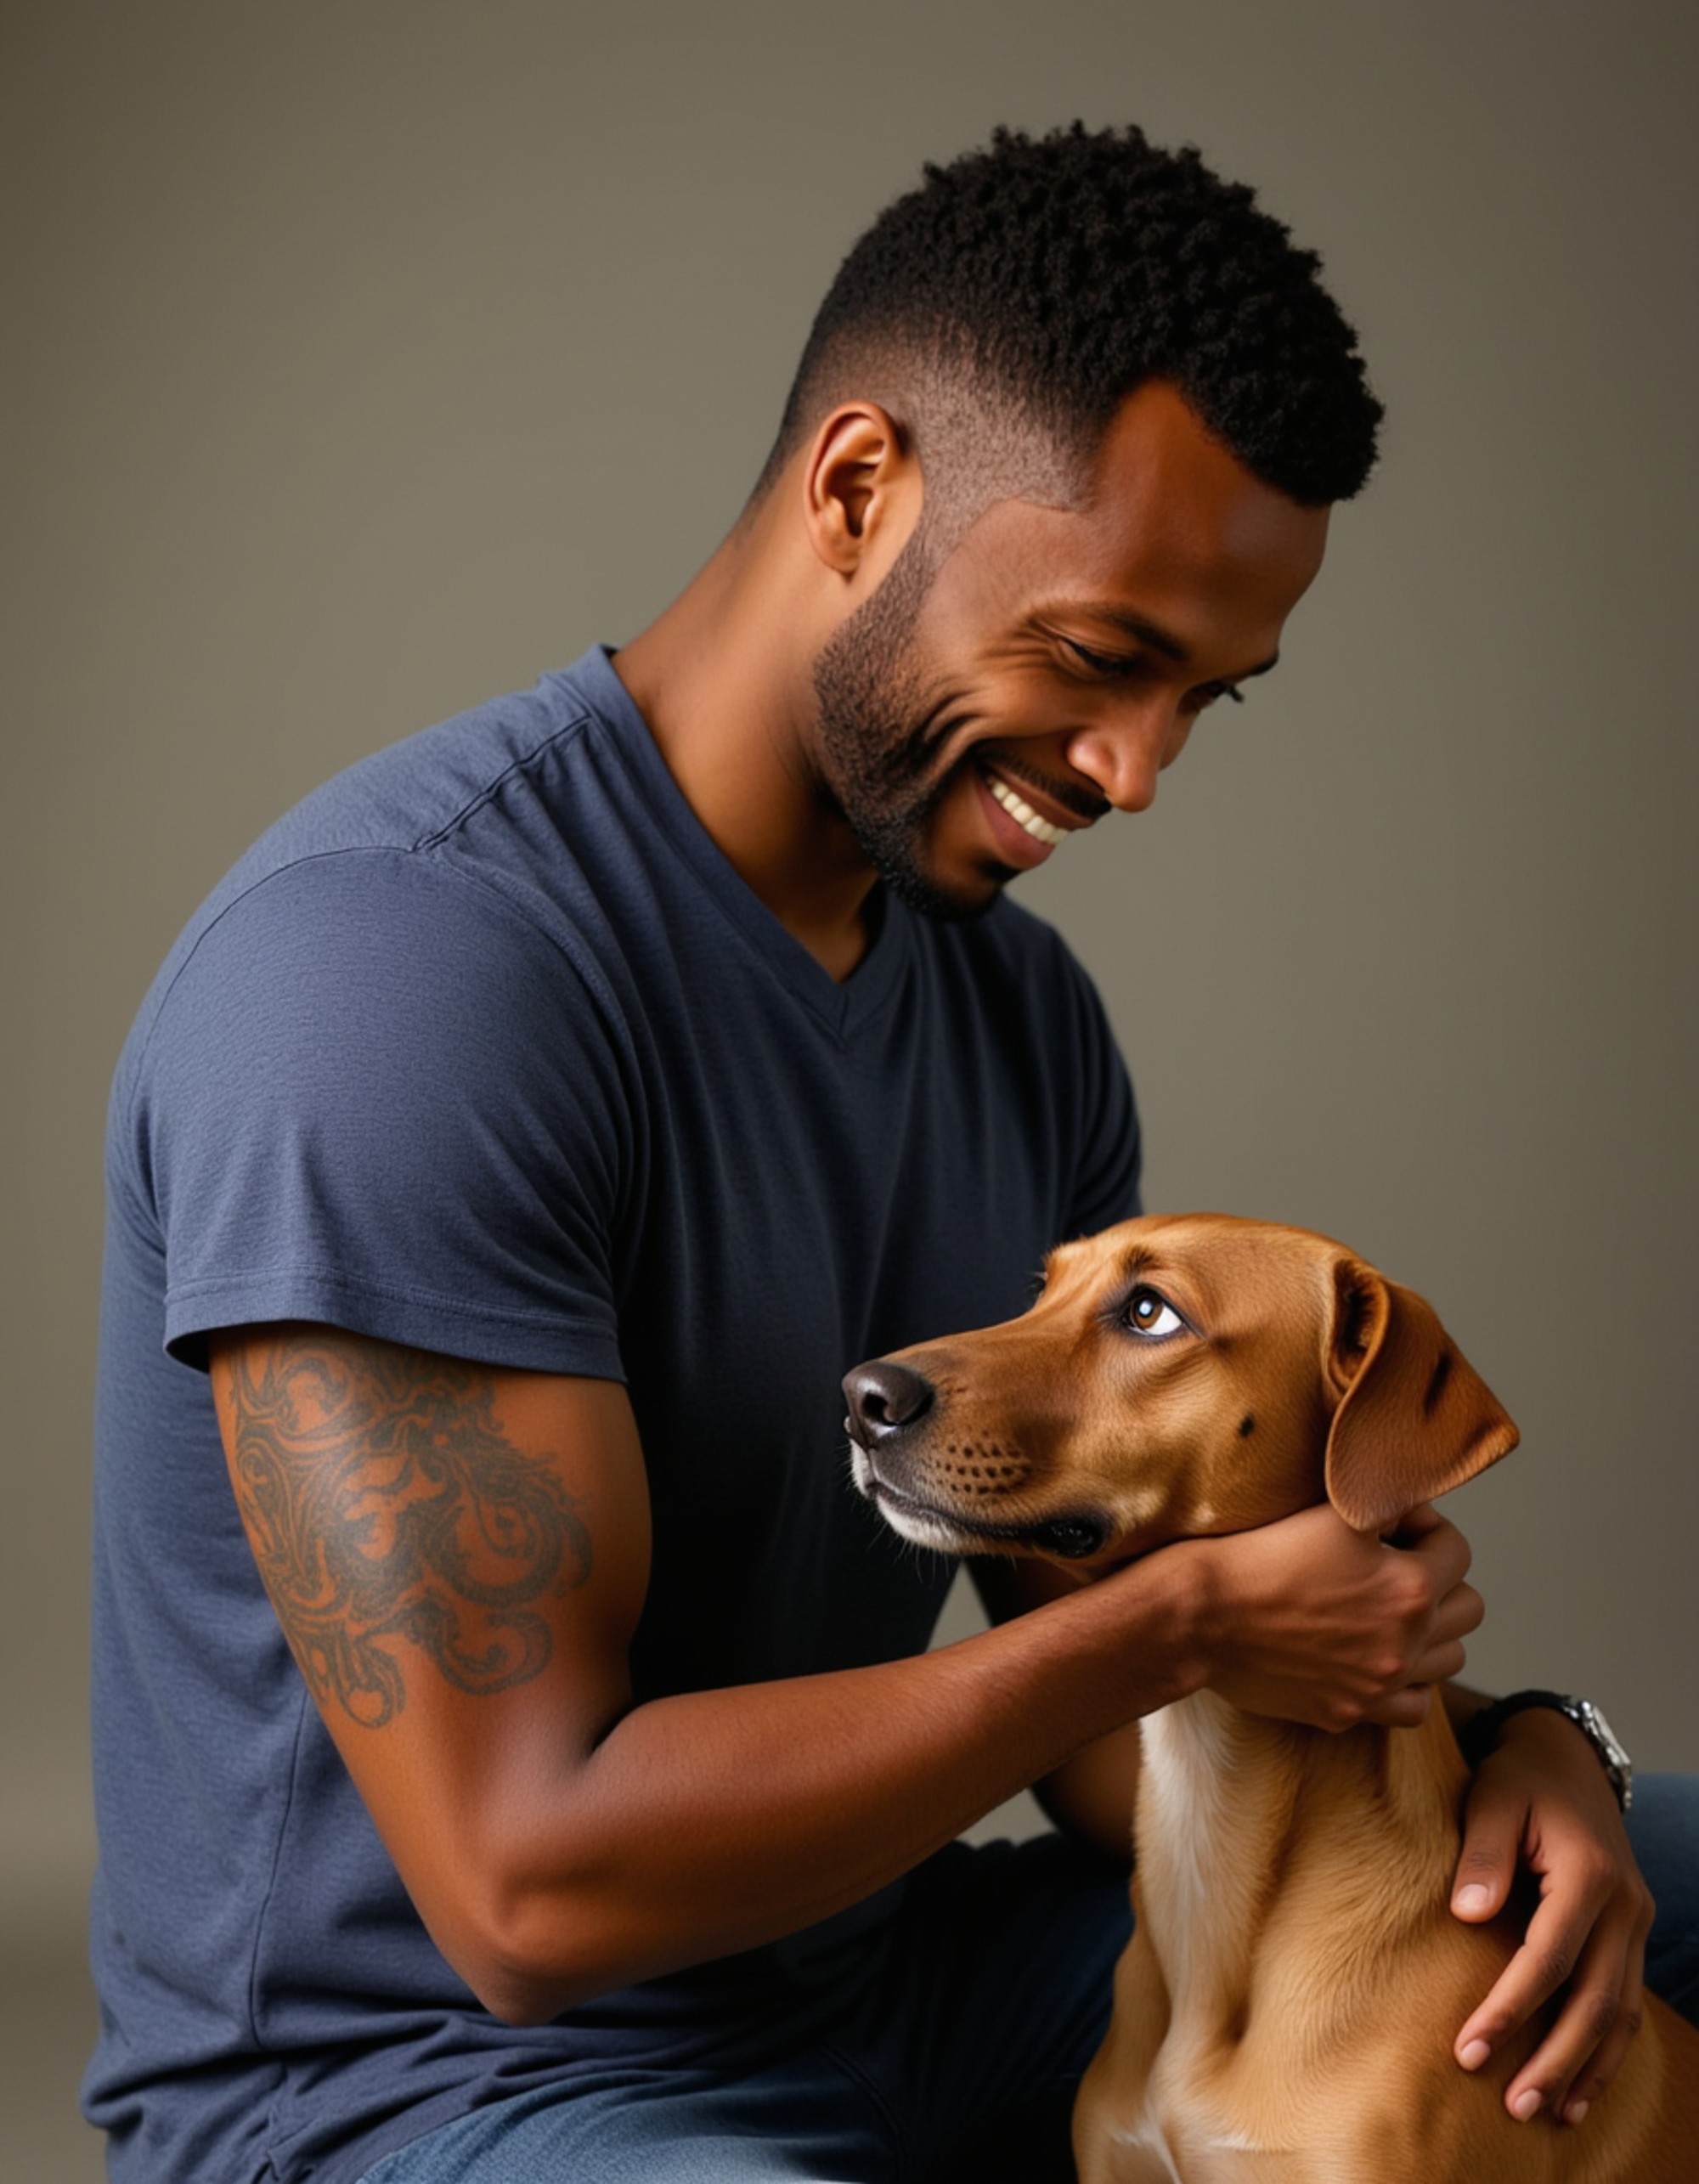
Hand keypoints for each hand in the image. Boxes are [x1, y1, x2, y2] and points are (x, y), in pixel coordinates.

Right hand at [1195, 1500, 1480, 1729]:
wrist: (1203, 1614)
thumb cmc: (1263, 1553)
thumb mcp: (1335, 1509)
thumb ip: (1389, 1500)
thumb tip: (1415, 1499)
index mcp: (1410, 1588)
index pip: (1458, 1551)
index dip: (1427, 1528)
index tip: (1392, 1525)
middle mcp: (1406, 1643)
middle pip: (1468, 1609)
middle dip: (1441, 1580)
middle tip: (1394, 1565)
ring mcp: (1378, 1684)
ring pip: (1450, 1661)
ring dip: (1430, 1631)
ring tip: (1388, 1610)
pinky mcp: (1349, 1713)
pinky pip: (1414, 1707)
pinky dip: (1408, 1682)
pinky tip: (1378, 1657)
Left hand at [1451, 1705, 1653, 2126]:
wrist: (1567, 1758)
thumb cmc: (1520, 1779)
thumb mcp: (1493, 1797)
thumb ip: (1482, 1853)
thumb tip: (1469, 1914)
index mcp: (1590, 1874)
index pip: (1548, 1960)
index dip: (1509, 2009)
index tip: (1469, 2050)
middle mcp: (1625, 1906)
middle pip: (1595, 2001)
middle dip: (1555, 2060)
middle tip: (1512, 2106)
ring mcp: (1635, 1924)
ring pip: (1620, 2014)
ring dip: (1586, 2068)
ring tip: (1549, 2115)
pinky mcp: (1630, 1935)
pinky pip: (1626, 2004)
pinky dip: (1606, 2051)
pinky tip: (1580, 2090)